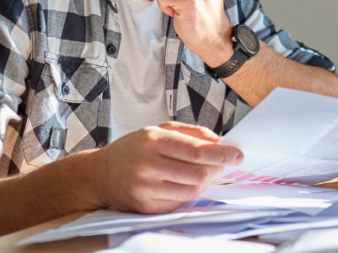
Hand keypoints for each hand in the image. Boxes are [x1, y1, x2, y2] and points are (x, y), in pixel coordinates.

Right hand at [91, 122, 242, 213]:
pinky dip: (190, 192)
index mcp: (152, 141)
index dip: (222, 154)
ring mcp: (146, 188)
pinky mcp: (146, 207)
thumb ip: (190, 132)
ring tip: (203, 172)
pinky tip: (186, 183)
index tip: (237, 154)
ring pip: (192, 189)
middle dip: (217, 168)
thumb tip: (219, 140)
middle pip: (198, 172)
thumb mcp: (157, 130)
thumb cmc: (132, 150)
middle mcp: (148, 165)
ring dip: (205, 181)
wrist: (99, 174)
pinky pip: (180, 202)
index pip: (197, 150)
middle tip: (223, 163)